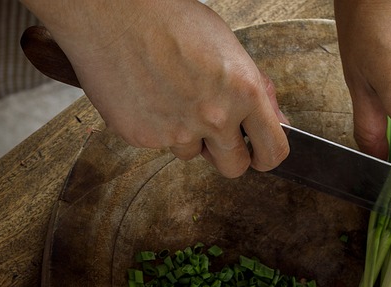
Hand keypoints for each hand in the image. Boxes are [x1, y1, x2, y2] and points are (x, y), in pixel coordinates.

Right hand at [22, 0, 287, 177]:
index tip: (258, 151)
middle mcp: (215, 117)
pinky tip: (148, 95)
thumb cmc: (170, 19)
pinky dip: (156, 126)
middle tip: (213, 129)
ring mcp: (178, 132)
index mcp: (243, 91)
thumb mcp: (227, 46)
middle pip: (235, 167)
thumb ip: (255, 88)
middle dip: (227, 153)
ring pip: (192, 153)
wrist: (113, 13)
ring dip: (187, 135)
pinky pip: (160, 144)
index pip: (272, 151)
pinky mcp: (145, 138)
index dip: (266, 154)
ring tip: (170, 95)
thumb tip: (277, 119)